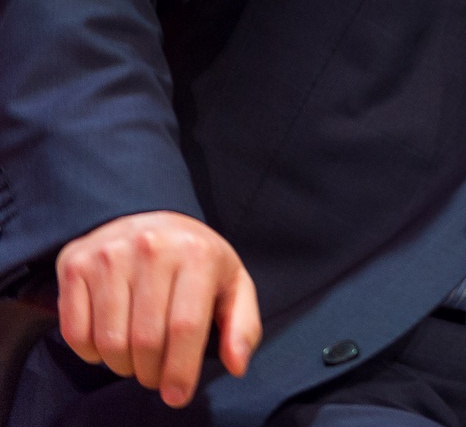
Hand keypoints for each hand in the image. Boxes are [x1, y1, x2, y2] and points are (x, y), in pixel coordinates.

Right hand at [55, 210, 261, 407]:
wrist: (148, 216)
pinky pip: (75, 332)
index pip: (185, 327)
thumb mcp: (231, 283)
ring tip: (135, 360)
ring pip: (109, 341)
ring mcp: (109, 254)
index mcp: (197, 254)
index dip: (180, 370)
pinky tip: (108, 343)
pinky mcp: (75, 264)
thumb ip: (242, 325)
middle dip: (151, 373)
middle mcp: (151, 248)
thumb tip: (238, 365)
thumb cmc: (194, 259)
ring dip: (122, 366)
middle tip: (155, 377)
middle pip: (145, 340)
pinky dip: (91, 353)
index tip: (177, 396)